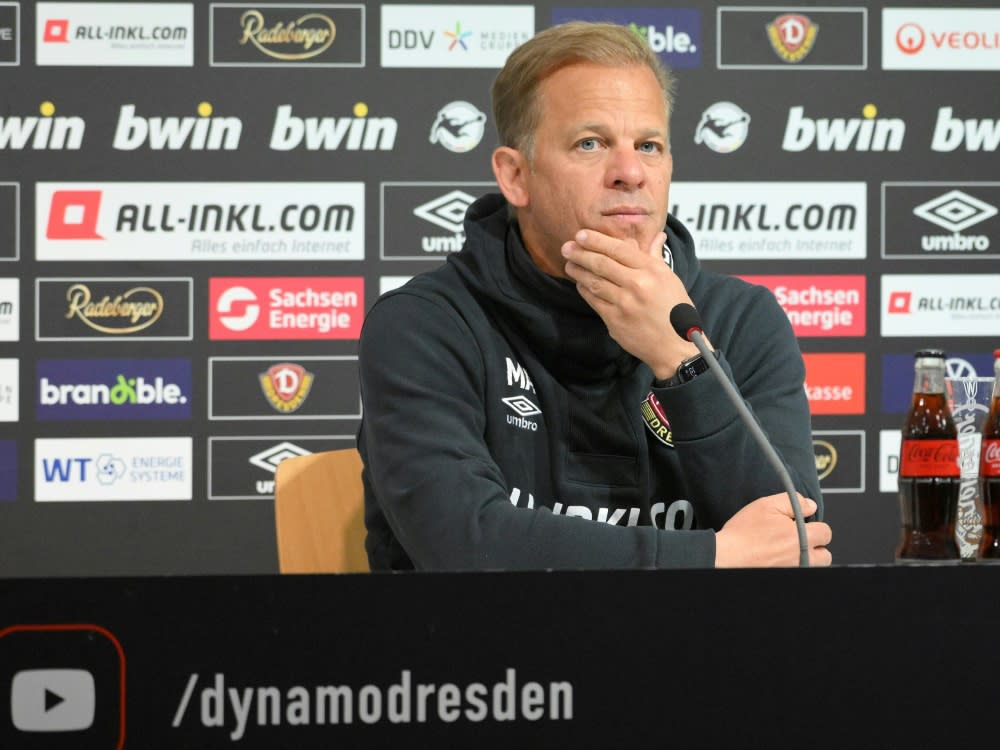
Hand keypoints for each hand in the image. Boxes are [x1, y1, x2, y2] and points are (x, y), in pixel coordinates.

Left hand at [560, 228, 696, 377]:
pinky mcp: (615, 321)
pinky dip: (585, 290)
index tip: (581, 234)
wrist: (675, 348)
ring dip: (578, 271)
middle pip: (602, 263)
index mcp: (653, 271)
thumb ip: (656, 257)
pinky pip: (594, 301)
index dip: (597, 240)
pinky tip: (580, 283)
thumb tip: (656, 236)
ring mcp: (624, 303)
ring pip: (595, 282)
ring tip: (569, 263)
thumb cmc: (676, 312)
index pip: (619, 249)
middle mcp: (638, 285)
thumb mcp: (671, 280)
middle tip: (567, 247)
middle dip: (581, 253)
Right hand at [714, 493, 832, 567]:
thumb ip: (793, 501)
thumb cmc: (743, 532)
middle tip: (797, 539)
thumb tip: (811, 506)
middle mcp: (801, 557)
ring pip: (815, 567)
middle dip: (815, 545)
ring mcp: (794, 570)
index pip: (825, 532)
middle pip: (825, 555)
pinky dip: (794, 566)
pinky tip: (780, 559)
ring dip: (808, 558)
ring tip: (789, 551)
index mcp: (800, 537)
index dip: (814, 525)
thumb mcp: (765, 505)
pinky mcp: (785, 578)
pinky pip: (799, 572)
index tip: (802, 525)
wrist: (726, 556)